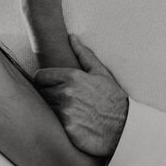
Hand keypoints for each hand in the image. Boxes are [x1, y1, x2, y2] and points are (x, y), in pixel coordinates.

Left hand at [33, 35, 127, 158]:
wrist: (125, 127)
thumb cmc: (113, 99)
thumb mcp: (101, 73)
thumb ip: (83, 55)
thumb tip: (71, 37)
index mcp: (72, 77)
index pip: (40, 77)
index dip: (44, 81)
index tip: (51, 86)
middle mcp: (66, 93)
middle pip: (41, 93)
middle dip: (49, 95)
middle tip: (63, 100)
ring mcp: (65, 111)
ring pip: (46, 108)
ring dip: (54, 109)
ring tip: (70, 112)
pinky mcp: (66, 128)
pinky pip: (54, 124)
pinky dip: (60, 124)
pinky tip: (73, 124)